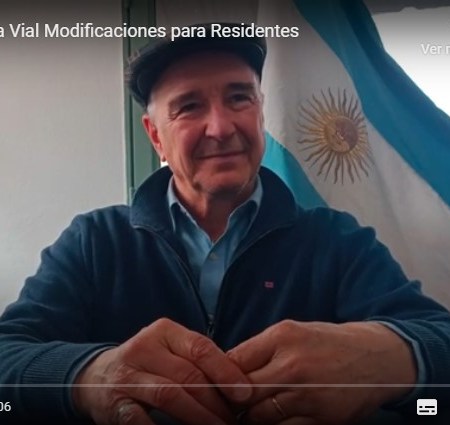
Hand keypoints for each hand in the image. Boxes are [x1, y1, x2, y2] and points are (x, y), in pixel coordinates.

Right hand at [73, 318, 251, 424]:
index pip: (200, 348)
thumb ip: (197, 359)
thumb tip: (237, 383)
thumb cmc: (148, 362)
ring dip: (199, 416)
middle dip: (216, 401)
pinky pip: (142, 419)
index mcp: (164, 331)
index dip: (226, 371)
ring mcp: (127, 375)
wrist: (97, 375)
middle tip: (234, 419)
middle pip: (188, 374)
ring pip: (170, 395)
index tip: (246, 393)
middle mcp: (144, 348)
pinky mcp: (115, 403)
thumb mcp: (170, 349)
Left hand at [228, 320, 416, 424]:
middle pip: (243, 391)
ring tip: (251, 412)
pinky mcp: (321, 418)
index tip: (218, 383)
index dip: (222, 375)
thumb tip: (230, 368)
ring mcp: (307, 394)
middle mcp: (292, 365)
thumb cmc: (328, 342)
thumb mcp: (293, 331)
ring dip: (251, 416)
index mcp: (281, 337)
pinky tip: (276, 417)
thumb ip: (261, 349)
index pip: (234, 361)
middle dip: (233, 400)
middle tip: (230, 403)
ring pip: (259, 416)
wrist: (375, 357)